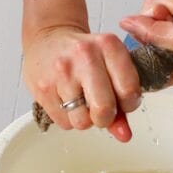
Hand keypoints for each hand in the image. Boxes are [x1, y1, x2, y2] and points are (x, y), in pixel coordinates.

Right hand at [24, 25, 142, 142]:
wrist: (48, 37)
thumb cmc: (83, 54)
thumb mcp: (109, 66)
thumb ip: (121, 101)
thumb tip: (124, 135)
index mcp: (108, 45)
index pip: (128, 91)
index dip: (129, 105)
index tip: (122, 102)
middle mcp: (84, 55)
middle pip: (104, 109)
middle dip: (105, 118)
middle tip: (101, 109)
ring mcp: (61, 72)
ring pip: (82, 121)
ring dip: (85, 119)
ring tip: (81, 102)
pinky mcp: (43, 88)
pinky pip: (64, 122)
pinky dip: (68, 119)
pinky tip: (66, 100)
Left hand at [120, 0, 172, 83]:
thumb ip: (152, 34)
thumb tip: (126, 24)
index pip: (147, 71)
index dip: (139, 58)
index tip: (144, 40)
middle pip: (141, 34)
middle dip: (158, 19)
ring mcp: (171, 23)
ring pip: (148, 10)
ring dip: (168, 3)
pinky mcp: (172, 3)